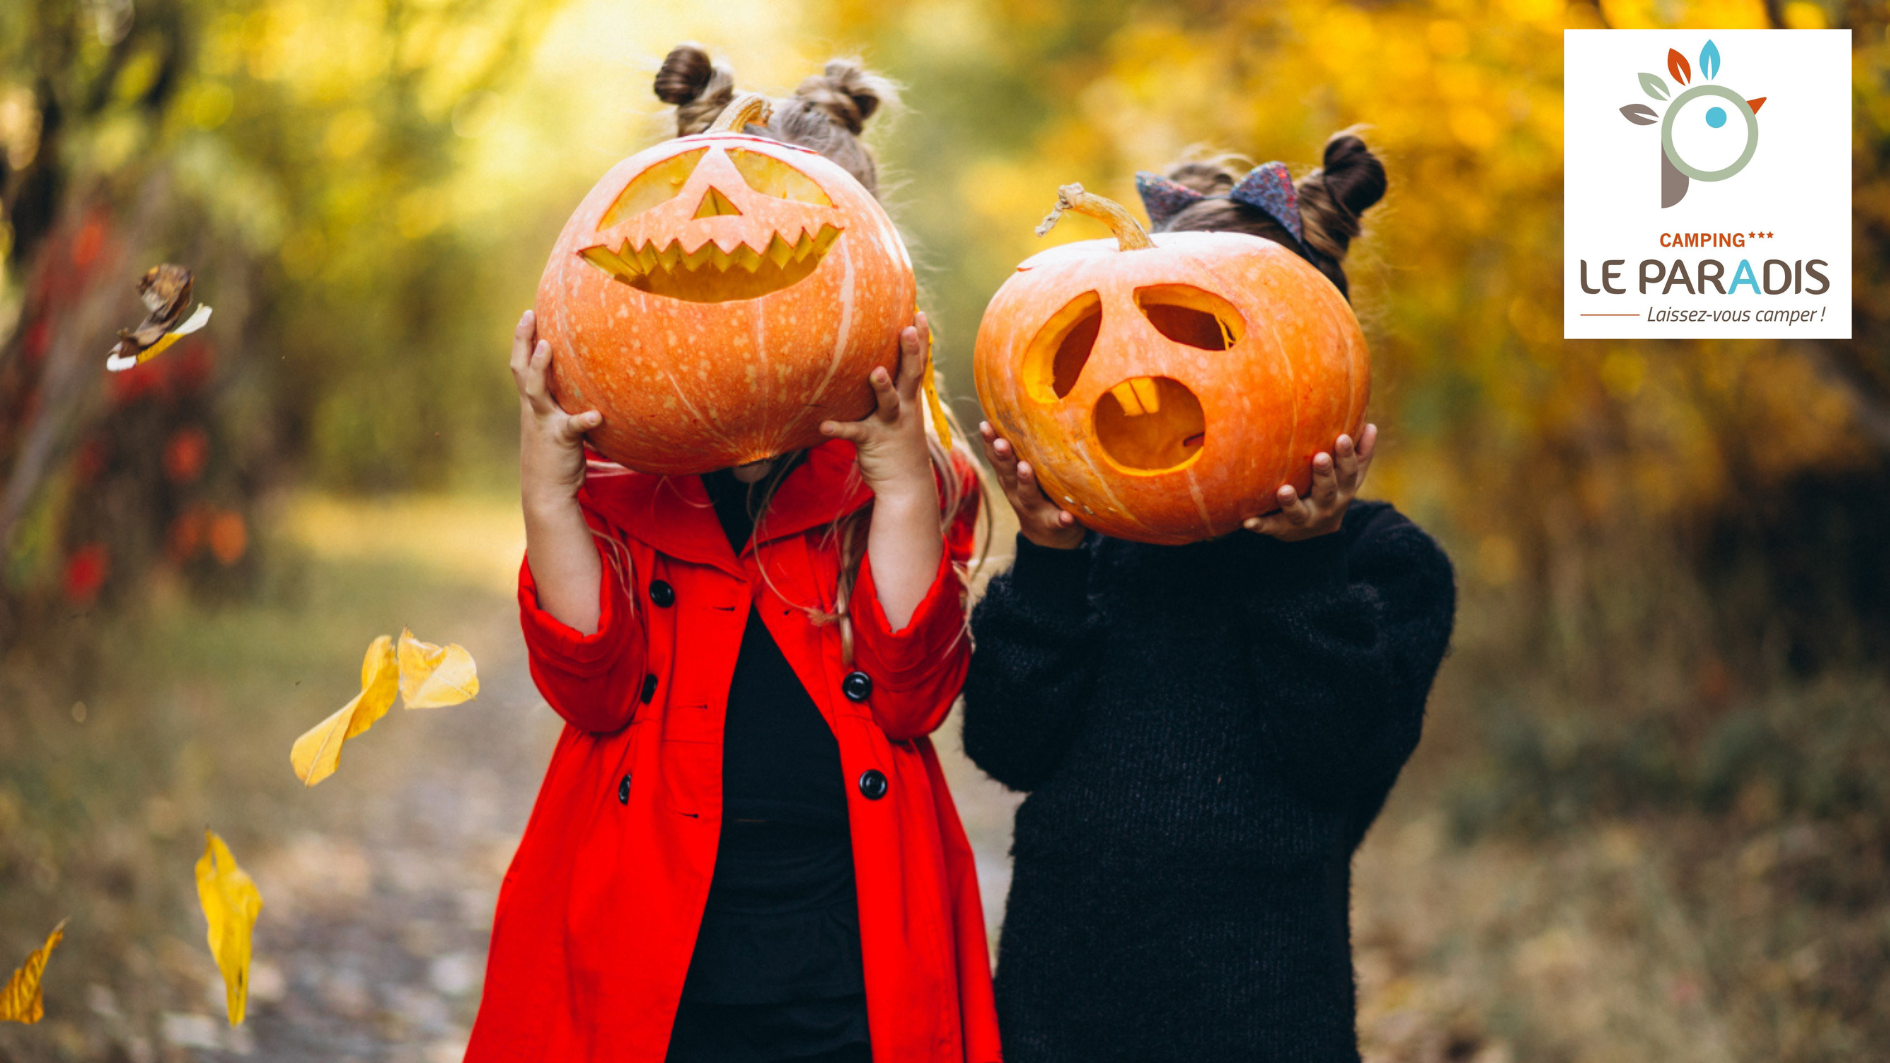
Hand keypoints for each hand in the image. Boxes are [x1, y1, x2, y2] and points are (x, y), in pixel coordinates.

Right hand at [511, 309, 601, 510]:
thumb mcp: (557, 425)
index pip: (522, 365)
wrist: (546, 492)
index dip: (523, 339)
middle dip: (523, 340)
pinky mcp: (560, 440)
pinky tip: (597, 414)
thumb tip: (590, 384)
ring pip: (535, 391)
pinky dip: (584, 420)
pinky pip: (573, 428)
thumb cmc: (555, 456)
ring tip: (547, 346)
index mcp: (533, 404)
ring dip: (539, 368)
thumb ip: (566, 404)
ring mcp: (545, 423)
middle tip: (529, 314)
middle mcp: (534, 409)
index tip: (529, 312)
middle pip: (521, 369)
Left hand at [820, 311, 935, 505]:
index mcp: (911, 399)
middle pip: (910, 375)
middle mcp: (905, 408)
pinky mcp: (873, 442)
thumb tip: (876, 363)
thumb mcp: (902, 415)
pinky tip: (824, 425)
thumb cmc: (898, 446)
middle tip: (908, 327)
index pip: (920, 364)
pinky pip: (855, 433)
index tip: (920, 313)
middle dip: (911, 351)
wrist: (906, 486)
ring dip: (883, 387)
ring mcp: (890, 425)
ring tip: (876, 372)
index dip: (922, 339)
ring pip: (889, 402)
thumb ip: (892, 391)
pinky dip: (840, 428)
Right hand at [979, 421, 1083, 549]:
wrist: (1048, 538)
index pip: (997, 456)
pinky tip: (1067, 516)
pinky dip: (1061, 519)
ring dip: (1025, 481)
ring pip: (1027, 494)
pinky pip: (1057, 522)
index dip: (989, 441)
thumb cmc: (1037, 493)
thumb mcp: (1024, 472)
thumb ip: (1023, 449)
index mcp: (1010, 477)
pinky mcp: (1053, 524)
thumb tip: (1021, 406)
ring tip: (1025, 468)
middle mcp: (1017, 492)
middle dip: (1003, 457)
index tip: (986, 424)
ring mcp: (1034, 509)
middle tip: (1001, 442)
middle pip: (1007, 473)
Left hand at [1245, 424, 1376, 540]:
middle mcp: (1327, 506)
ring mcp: (1306, 519)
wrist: (1317, 529)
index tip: (1342, 438)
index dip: (1347, 456)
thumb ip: (1361, 454)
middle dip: (1324, 474)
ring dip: (1291, 502)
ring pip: (1299, 512)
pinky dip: (1261, 525)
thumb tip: (1372, 426)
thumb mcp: (1349, 476)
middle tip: (1319, 457)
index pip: (1349, 471)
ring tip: (1283, 490)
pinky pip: (1272, 527)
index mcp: (1344, 489)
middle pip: (1327, 490)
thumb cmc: (1333, 490)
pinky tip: (1248, 521)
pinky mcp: (1284, 529)